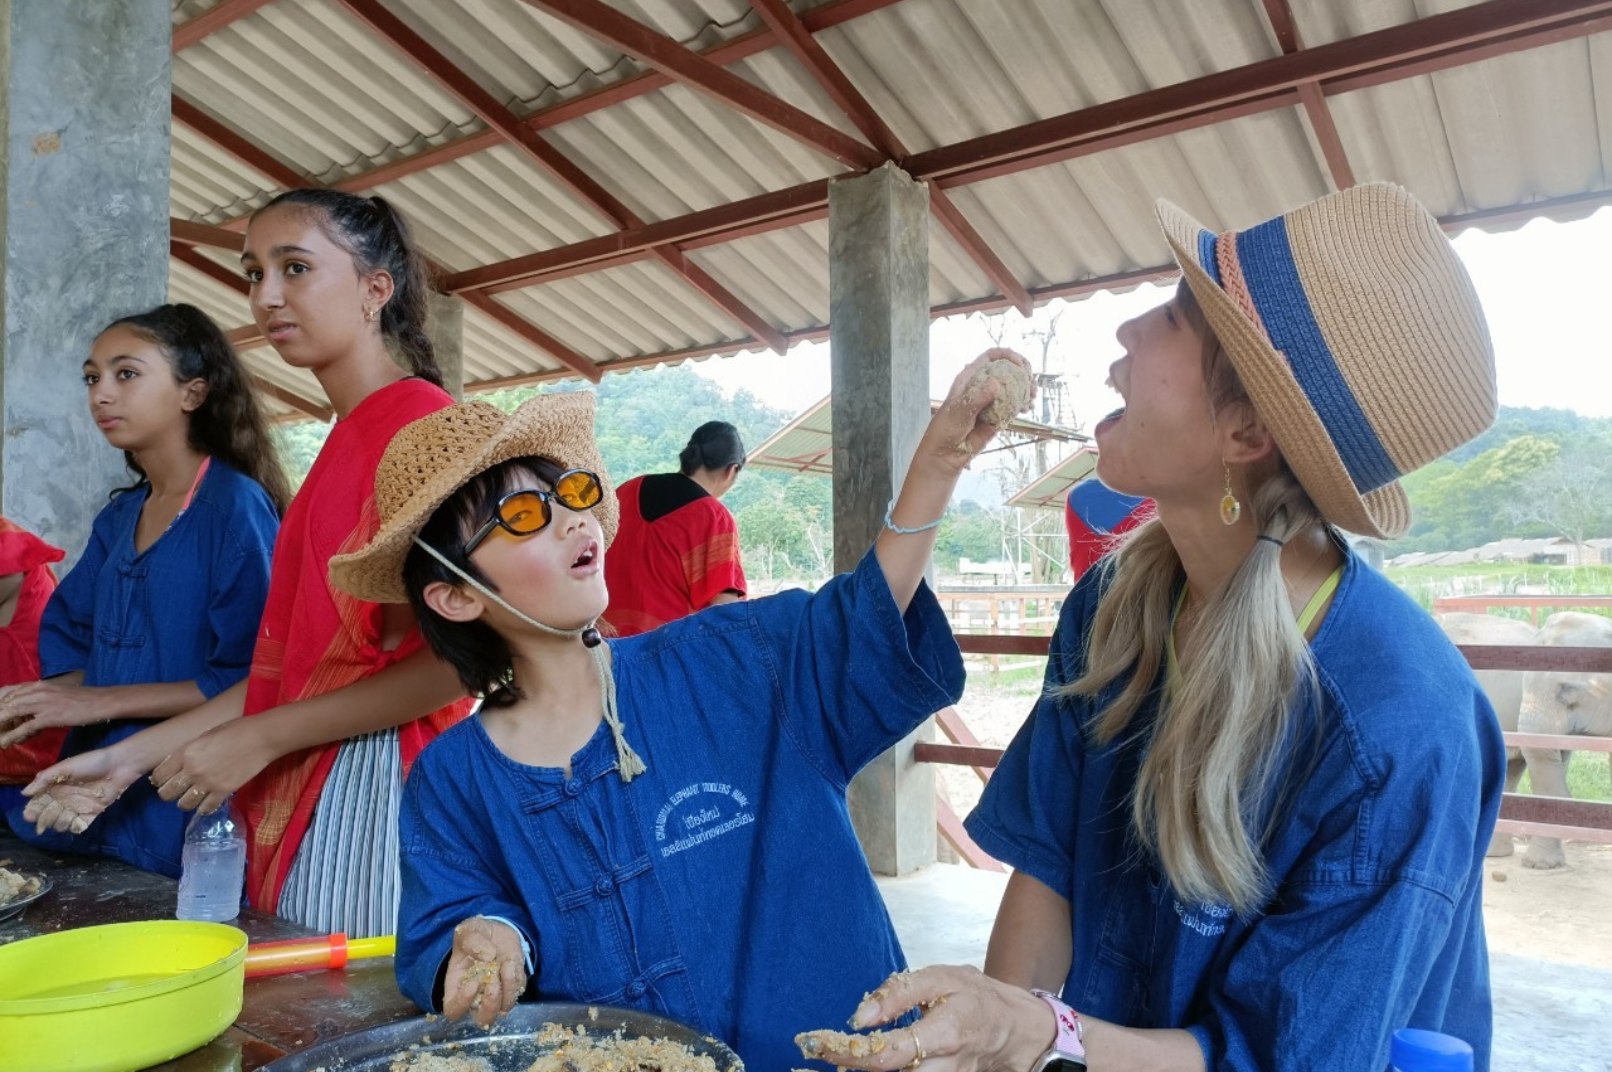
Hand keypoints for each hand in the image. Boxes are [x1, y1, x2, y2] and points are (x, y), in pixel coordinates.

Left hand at [0, 680, 107, 747]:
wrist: (102, 701)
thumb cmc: (82, 700)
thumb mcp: (57, 695)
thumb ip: (39, 704)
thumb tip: (26, 721)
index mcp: (38, 685)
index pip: (7, 691)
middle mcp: (37, 691)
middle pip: (5, 702)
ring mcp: (42, 703)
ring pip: (10, 713)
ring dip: (0, 725)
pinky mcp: (49, 716)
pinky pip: (25, 728)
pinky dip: (12, 736)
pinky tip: (5, 744)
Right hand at [21, 746, 145, 834]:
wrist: (119, 765)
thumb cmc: (91, 762)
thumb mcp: (65, 766)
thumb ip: (45, 778)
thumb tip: (25, 793)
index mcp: (55, 788)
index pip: (38, 804)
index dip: (32, 811)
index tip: (30, 816)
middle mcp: (64, 800)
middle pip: (47, 816)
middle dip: (45, 819)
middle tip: (51, 814)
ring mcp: (77, 807)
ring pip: (61, 824)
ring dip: (60, 823)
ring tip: (66, 814)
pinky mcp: (92, 813)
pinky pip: (80, 826)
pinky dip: (77, 827)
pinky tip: (77, 822)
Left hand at [150, 718, 275, 815]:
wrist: (260, 737)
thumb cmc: (234, 730)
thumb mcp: (204, 736)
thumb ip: (189, 751)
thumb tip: (178, 765)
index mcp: (185, 753)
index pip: (159, 776)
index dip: (160, 780)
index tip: (166, 780)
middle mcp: (192, 770)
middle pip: (167, 793)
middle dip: (169, 793)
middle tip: (179, 790)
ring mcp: (208, 783)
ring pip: (183, 804)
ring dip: (186, 802)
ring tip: (194, 797)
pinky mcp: (223, 791)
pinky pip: (205, 808)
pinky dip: (204, 807)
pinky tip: (208, 801)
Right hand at [442, 918, 526, 1027]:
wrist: (496, 930)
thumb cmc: (476, 934)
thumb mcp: (467, 930)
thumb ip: (472, 941)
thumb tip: (488, 956)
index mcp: (457, 986)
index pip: (453, 1010)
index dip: (462, 1003)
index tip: (473, 983)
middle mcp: (476, 996)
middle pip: (483, 1020)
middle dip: (490, 1005)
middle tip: (492, 981)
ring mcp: (496, 993)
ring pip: (504, 1008)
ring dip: (507, 988)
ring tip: (505, 964)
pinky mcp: (513, 986)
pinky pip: (518, 991)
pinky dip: (516, 978)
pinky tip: (511, 961)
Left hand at [798, 966, 1051, 1071]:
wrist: (1018, 1027)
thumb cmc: (976, 995)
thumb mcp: (941, 977)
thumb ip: (899, 993)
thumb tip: (859, 1017)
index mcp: (945, 1033)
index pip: (888, 1055)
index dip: (848, 1053)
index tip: (814, 1044)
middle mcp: (946, 1069)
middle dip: (851, 1071)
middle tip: (807, 1066)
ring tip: (827, 1064)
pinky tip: (856, 1064)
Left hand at [917, 349, 1035, 473]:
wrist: (946, 453)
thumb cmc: (946, 429)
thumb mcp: (958, 411)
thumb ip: (976, 397)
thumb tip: (995, 384)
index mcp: (970, 377)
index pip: (991, 357)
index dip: (1007, 355)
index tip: (1020, 364)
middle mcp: (983, 386)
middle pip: (1007, 369)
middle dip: (1022, 371)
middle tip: (1030, 380)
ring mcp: (992, 401)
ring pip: (1014, 387)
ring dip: (1026, 388)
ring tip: (1032, 396)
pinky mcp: (999, 415)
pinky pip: (1014, 405)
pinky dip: (1023, 404)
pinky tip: (1027, 408)